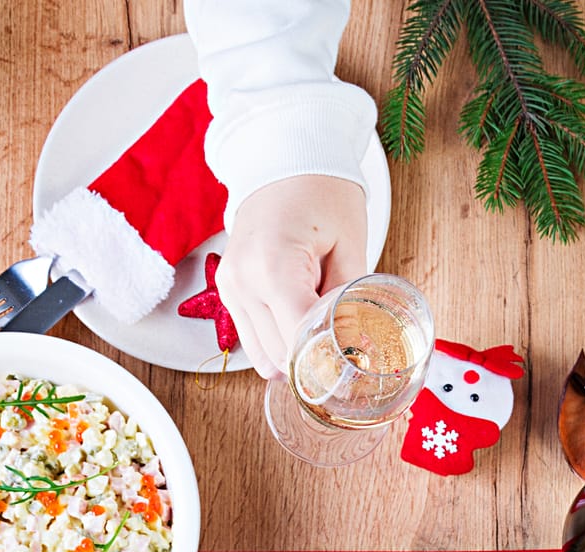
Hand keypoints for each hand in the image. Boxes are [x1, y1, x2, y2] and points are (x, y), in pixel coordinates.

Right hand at [215, 174, 368, 378]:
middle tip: (347, 344)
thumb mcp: (350, 246)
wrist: (283, 159)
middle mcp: (241, 281)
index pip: (298, 341)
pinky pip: (253, 338)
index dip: (329, 357)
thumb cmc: (322, 193)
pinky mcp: (229, 290)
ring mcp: (229, 287)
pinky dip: (280, 342)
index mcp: (272, 268)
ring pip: (263, 356)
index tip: (355, 359)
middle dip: (316, 358)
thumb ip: (351, 301)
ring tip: (324, 330)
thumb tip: (355, 344)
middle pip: (280, 355)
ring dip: (295, 354)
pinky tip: (303, 325)